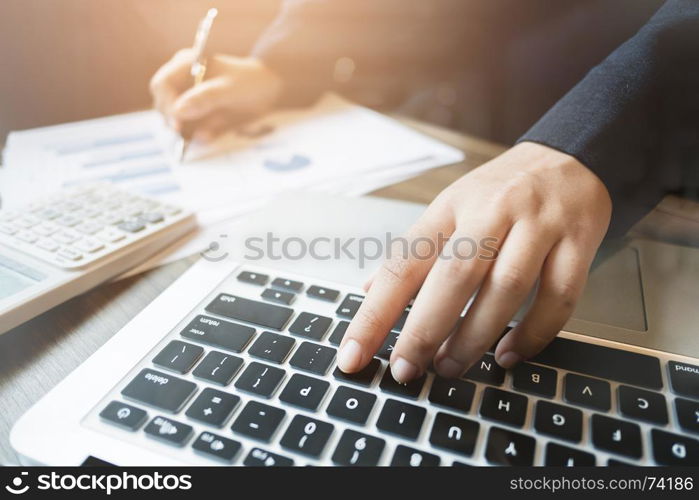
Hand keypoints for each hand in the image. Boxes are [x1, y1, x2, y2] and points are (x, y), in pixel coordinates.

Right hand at [149, 49, 282, 141]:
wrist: (267, 88)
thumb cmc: (248, 80)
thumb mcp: (229, 88)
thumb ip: (205, 98)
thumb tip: (178, 111)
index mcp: (184, 65)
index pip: (161, 85)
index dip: (165, 104)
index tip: (177, 123)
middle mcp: (182, 82)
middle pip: (163, 104)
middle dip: (172, 120)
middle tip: (186, 132)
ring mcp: (189, 100)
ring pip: (175, 120)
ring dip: (184, 131)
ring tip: (205, 132)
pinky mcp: (199, 116)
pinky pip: (191, 130)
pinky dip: (198, 136)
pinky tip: (209, 136)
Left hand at [337, 142, 611, 381]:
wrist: (569, 156)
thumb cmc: (499, 192)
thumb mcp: (448, 209)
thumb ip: (414, 252)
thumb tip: (369, 290)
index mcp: (449, 208)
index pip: (402, 263)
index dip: (374, 313)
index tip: (353, 353)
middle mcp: (491, 212)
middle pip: (454, 275)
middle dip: (425, 329)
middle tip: (406, 370)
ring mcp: (538, 226)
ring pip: (506, 287)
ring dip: (476, 336)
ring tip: (451, 367)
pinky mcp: (578, 242)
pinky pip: (558, 296)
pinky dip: (534, 332)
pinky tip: (511, 353)